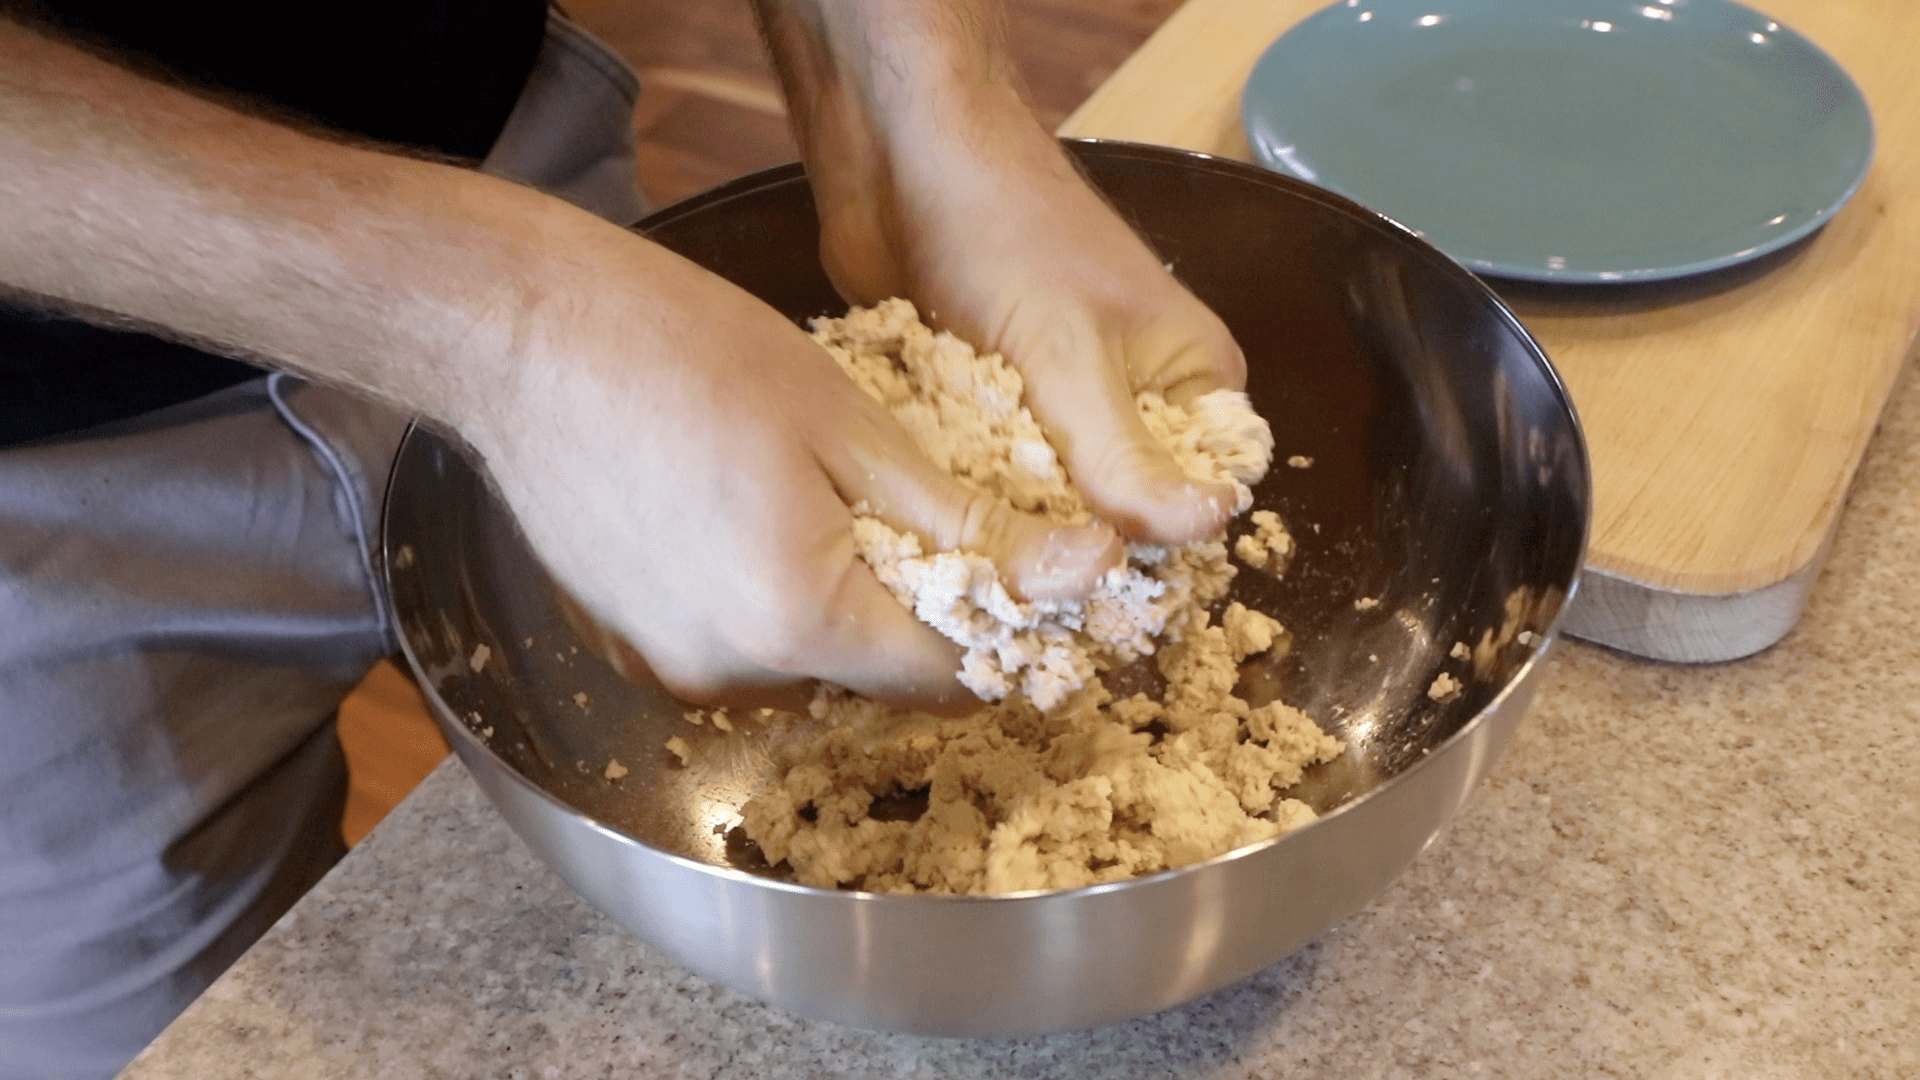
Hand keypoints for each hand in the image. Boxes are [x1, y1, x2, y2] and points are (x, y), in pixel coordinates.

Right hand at [459, 222, 1122, 706]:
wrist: (519, 334)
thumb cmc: (689, 353)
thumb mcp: (854, 428)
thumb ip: (970, 525)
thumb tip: (1085, 573)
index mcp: (802, 622)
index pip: (953, 679)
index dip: (1008, 631)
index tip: (1026, 574)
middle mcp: (734, 674)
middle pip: (879, 676)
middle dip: (924, 610)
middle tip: (925, 510)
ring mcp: (673, 669)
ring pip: (811, 661)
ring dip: (844, 603)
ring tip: (824, 495)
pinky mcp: (632, 648)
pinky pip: (742, 645)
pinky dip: (773, 599)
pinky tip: (754, 512)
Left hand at [756, 0, 1249, 543]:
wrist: (897, 157)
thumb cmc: (1003, 231)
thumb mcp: (1072, 357)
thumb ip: (1128, 456)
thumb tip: (1209, 528)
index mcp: (1193, 378)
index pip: (1201, 500)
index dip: (1158, 556)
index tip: (1099, 602)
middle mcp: (1136, 397)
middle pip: (1122, 512)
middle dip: (1075, 548)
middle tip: (1022, 595)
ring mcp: (1060, 403)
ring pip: (1050, 503)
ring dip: (1014, 528)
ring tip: (972, 571)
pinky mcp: (992, 406)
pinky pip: (993, 479)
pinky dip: (970, 496)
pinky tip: (937, 525)